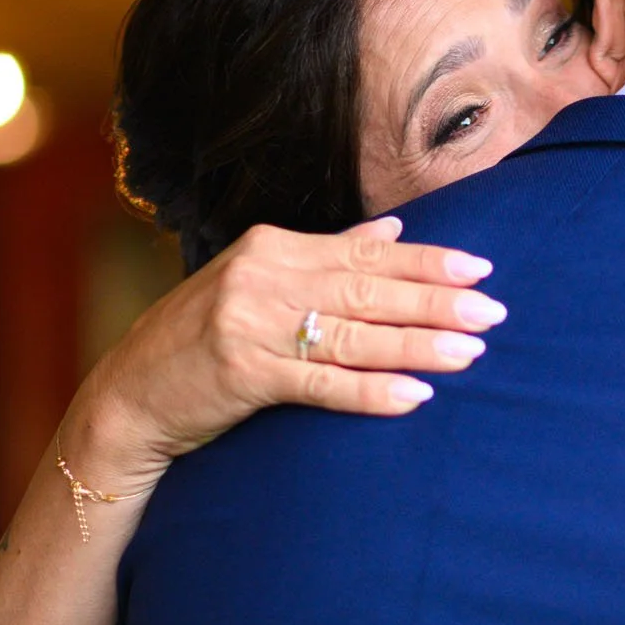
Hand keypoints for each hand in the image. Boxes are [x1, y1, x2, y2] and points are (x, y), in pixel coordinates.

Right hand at [68, 217, 505, 487]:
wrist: (130, 394)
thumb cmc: (201, 340)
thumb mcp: (258, 282)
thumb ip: (327, 256)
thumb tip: (394, 228)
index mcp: (272, 247)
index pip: (366, 252)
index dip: (427, 261)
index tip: (480, 269)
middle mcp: (263, 278)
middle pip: (368, 289)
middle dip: (436, 301)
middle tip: (493, 311)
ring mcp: (251, 326)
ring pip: (354, 334)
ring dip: (418, 343)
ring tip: (471, 351)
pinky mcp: (243, 375)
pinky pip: (323, 383)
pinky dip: (372, 390)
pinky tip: (416, 395)